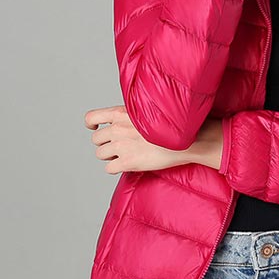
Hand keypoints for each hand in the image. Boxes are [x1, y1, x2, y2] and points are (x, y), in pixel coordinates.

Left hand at [84, 106, 222, 173]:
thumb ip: (131, 114)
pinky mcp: (128, 162)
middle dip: (105, 143)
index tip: (96, 128)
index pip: (91, 117)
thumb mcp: (148, 109)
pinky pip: (109, 168)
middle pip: (96, 139)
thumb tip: (124, 118)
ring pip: (100, 154)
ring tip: (124, 154)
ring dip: (109, 155)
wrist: (186, 138)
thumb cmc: (170, 124)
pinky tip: (128, 164)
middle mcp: (118, 128)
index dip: (91, 124)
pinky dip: (116, 168)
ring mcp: (122, 146)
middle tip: (118, 145)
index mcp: (121, 113)